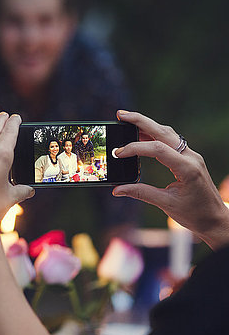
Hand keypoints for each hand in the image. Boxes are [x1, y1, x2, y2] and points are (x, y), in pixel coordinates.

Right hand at [113, 110, 228, 249]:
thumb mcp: (166, 204)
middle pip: (163, 132)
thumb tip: (117, 190)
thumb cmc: (194, 214)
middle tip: (121, 115)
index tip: (118, 153)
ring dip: (147, 125)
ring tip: (127, 121)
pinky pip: (171, 141)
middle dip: (140, 121)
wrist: (215, 219)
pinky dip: (154, 135)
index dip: (135, 148)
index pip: (158, 149)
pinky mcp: (189, 158)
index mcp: (187, 168)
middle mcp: (191, 157)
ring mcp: (191, 155)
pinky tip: (141, 136)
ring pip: (167, 133)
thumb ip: (141, 193)